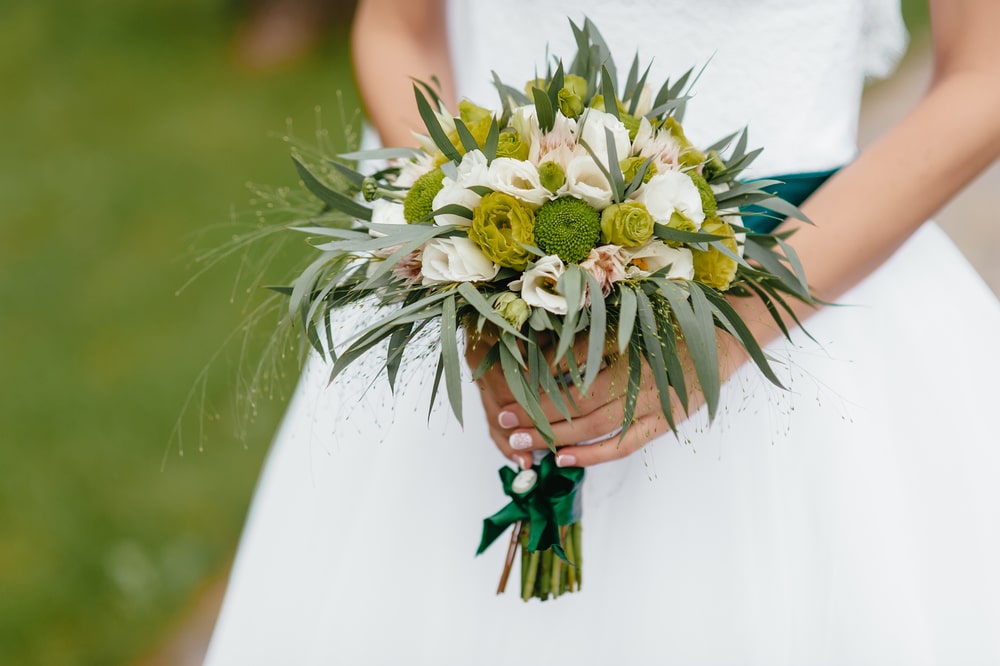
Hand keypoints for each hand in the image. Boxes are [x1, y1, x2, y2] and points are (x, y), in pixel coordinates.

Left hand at [465, 333, 682, 469]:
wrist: (725, 336)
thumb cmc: (672, 319)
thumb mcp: (631, 317)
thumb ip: (591, 336)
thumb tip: (545, 353)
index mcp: (630, 348)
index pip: (574, 375)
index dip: (540, 386)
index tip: (509, 392)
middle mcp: (641, 380)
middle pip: (579, 405)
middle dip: (537, 416)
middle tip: (503, 423)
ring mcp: (655, 406)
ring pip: (597, 428)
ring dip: (556, 437)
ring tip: (521, 444)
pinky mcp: (665, 422)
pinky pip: (624, 444)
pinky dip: (593, 454)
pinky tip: (564, 458)